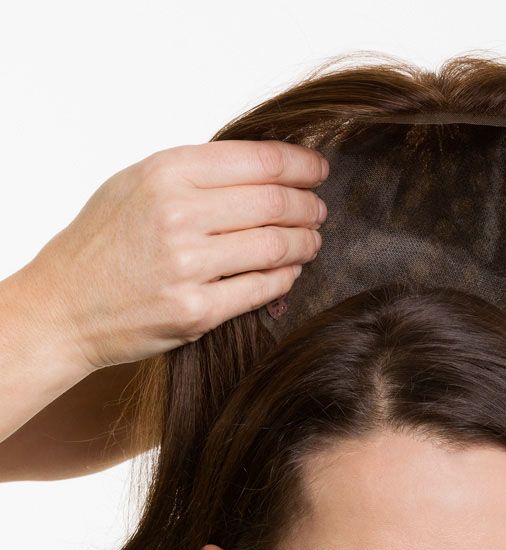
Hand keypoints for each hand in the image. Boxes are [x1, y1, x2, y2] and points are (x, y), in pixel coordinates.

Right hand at [17, 141, 329, 372]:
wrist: (65, 305)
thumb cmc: (102, 244)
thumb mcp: (136, 184)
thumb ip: (193, 174)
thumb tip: (260, 168)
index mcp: (166, 172)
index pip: (258, 161)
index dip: (299, 165)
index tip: (317, 170)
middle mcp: (178, 215)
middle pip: (274, 203)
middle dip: (307, 206)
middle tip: (318, 210)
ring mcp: (188, 266)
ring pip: (275, 247)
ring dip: (304, 243)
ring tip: (311, 241)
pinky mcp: (197, 311)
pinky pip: (261, 289)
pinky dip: (284, 278)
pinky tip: (289, 271)